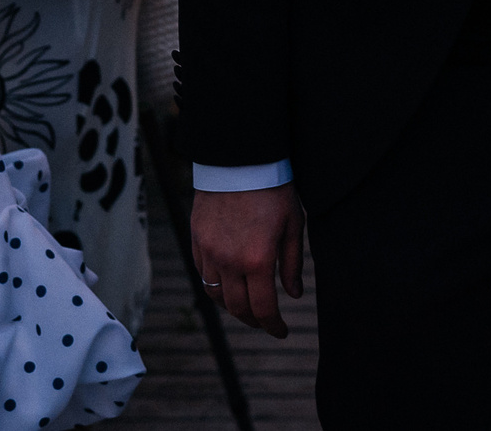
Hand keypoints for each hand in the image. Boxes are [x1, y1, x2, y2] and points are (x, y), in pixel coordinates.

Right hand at [191, 184, 303, 338]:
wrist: (240, 159)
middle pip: (237, 308)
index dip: (273, 326)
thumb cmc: (273, 189)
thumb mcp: (293, 224)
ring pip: (215, 295)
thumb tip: (293, 294)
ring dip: (232, 306)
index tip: (281, 332)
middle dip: (253, 320)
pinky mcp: (196, 240)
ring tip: (247, 304)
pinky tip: (227, 283)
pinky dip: (214, 286)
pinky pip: (202, 274)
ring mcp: (209, 252)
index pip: (263, 308)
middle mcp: (229, 262)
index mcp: (257, 260)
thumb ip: (292, 263)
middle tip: (265, 321)